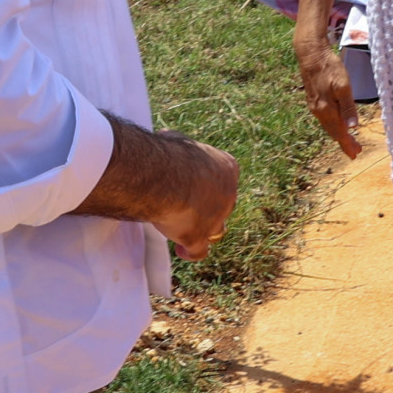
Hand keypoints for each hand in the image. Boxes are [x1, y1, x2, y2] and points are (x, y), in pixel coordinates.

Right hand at [145, 134, 239, 261]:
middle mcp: (228, 194)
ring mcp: (216, 218)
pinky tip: (181, 250)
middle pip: (221, 204)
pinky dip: (191, 251)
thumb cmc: (169, 153)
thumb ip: (181, 151)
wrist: (164, 177)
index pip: (223, 177)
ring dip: (203, 229)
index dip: (207, 182)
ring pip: (215, 228)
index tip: (192, 184)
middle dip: (206, 205)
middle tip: (184, 204)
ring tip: (185, 228)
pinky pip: (199, 250)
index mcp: (227, 167)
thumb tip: (168, 143)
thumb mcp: (179, 141)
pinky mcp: (199, 237)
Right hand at [296, 40, 361, 158]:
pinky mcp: (314, 99)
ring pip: (329, 125)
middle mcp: (319, 111)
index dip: (347, 144)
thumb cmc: (329, 67)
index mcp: (327, 109)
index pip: (339, 133)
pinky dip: (333, 124)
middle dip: (345, 142)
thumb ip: (348, 106)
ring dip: (340, 134)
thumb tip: (352, 127)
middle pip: (333, 131)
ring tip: (349, 140)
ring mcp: (315, 105)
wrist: (311, 54)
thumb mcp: (343, 85)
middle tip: (355, 151)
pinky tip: (338, 123)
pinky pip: (325, 117)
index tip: (355, 154)